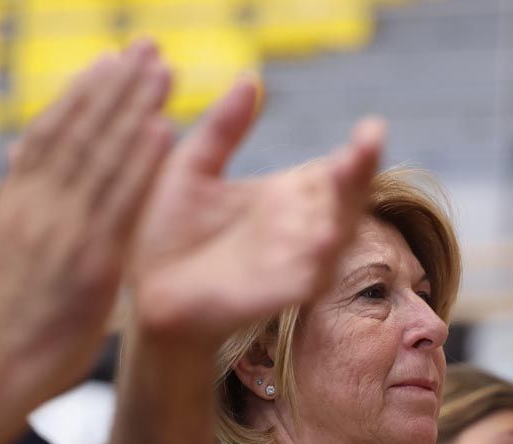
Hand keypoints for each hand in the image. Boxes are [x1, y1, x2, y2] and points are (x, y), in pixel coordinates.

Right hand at [0, 41, 172, 399]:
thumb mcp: (8, 252)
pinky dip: (140, 161)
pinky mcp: (90, 259)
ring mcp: (62, 229)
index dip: (83, 93)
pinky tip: (162, 129)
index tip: (109, 61)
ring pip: (102, 154)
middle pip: (80, 129)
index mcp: (16, 200)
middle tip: (148, 48)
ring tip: (164, 71)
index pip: (51, 132)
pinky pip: (119, 200)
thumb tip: (26, 170)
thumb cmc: (4, 321)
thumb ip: (25, 211)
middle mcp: (36, 204)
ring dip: (135, 107)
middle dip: (116, 84)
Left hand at [129, 76, 384, 342]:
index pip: (334, 171)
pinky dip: (318, 261)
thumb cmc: (163, 231)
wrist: (142, 291)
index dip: (357, 153)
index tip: (370, 128)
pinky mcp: (274, 296)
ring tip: (352, 182)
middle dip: (359, 173)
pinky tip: (324, 237)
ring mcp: (290, 264)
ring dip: (346, 212)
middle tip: (369, 142)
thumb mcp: (191, 167)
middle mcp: (296, 229)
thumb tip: (252, 77)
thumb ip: (223, 128)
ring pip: (334, 238)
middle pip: (345, 200)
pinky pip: (307, 280)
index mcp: (284, 196)